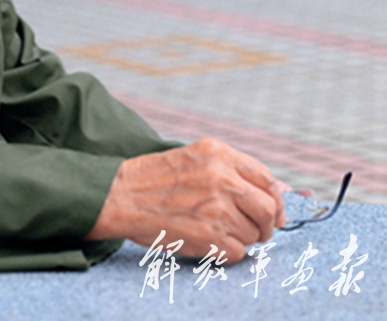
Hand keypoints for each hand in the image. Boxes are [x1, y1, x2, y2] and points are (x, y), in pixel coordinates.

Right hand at [85, 137, 285, 260]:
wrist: (122, 195)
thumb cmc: (156, 178)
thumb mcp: (196, 158)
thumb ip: (233, 170)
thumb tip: (284, 192)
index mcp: (218, 153)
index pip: (267, 179)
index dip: (276, 200)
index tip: (274, 212)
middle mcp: (222, 178)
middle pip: (269, 209)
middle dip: (267, 224)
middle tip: (255, 230)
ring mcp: (216, 208)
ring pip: (253, 234)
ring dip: (241, 237)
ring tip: (214, 229)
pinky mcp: (209, 236)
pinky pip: (238, 253)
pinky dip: (226, 252)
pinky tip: (206, 239)